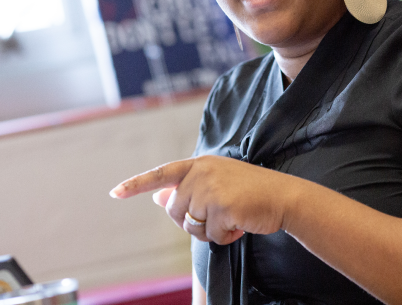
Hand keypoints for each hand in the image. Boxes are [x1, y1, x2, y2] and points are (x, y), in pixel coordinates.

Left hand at [110, 155, 299, 243]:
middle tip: (219, 216)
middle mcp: (203, 172)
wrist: (285, 196)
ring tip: (232, 219)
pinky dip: (224, 237)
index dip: (136, 184)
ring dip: (210, 231)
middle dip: (193, 221)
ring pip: (190, 225)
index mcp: (201, 163)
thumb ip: (189, 188)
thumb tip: (157, 198)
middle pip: (174, 210)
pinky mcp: (222, 207)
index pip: (162, 173)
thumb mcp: (219, 182)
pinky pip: (209, 236)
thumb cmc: (254, 191)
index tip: (115, 193)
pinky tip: (240, 225)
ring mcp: (211, 189)